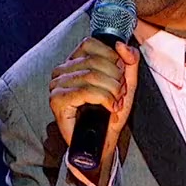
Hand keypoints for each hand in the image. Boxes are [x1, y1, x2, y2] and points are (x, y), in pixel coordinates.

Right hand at [48, 37, 139, 185]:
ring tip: (115, 102)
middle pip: (94, 62)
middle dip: (115, 79)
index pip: (91, 44)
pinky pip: (85, 91)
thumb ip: (130, 60)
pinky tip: (109, 107)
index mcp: (73, 62)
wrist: (103, 140)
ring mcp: (56, 86)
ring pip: (91, 76)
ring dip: (112, 91)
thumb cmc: (111, 112)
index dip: (112, 60)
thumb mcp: (127, 82)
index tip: (120, 78)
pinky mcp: (57, 101)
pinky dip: (104, 99)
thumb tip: (121, 44)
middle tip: (120, 95)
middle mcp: (61, 71)